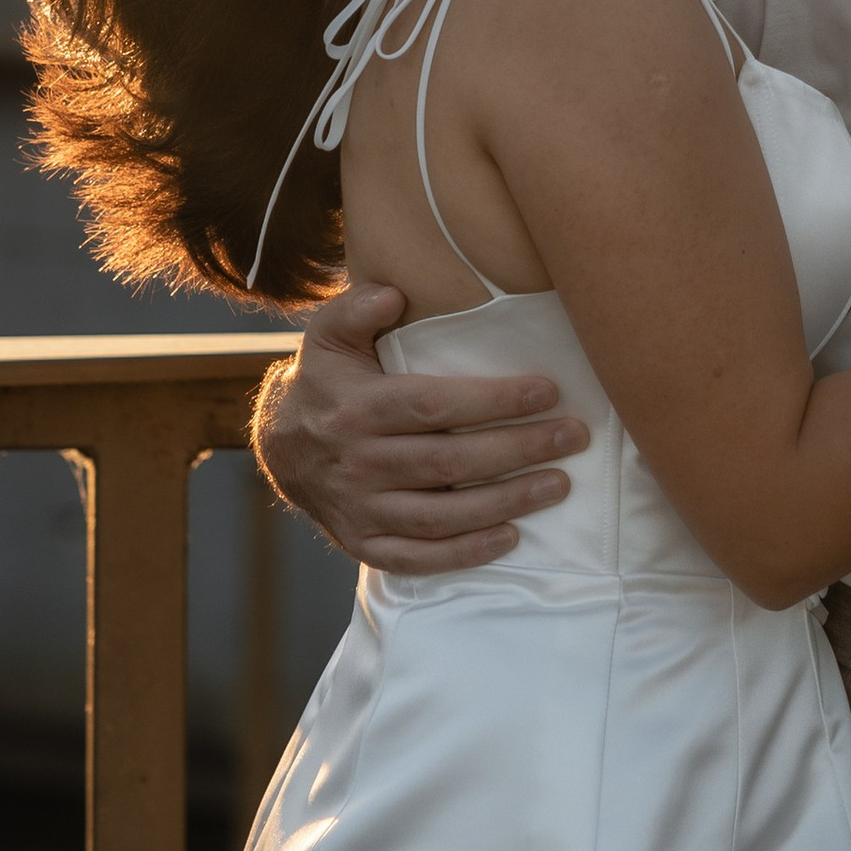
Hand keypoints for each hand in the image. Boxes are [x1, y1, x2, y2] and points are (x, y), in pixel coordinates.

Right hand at [252, 282, 584, 573]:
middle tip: (572, 437)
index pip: (433, 405)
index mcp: (359, 408)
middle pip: (449, 461)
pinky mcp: (364, 543)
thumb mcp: (328, 336)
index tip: (547, 390)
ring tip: (559, 485)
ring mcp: (361, 508)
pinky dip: (464, 553)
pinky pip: (417, 557)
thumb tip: (393, 292)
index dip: (493, 400)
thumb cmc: (326, 383)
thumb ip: (357, 308)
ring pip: (441, 515)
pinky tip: (510, 537)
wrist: (279, 447)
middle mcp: (359, 462)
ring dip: (506, 502)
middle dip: (518, 449)